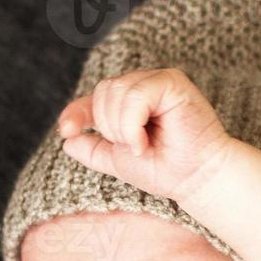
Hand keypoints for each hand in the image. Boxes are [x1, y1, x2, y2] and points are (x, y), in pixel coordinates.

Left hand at [56, 68, 233, 204]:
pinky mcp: (172, 81)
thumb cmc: (165, 170)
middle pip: (102, 92)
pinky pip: (135, 94)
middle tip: (134, 149)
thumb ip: (92, 150)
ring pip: (115, 91)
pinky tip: (144, 140)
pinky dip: (132, 123)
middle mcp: (142, 87)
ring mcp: (157, 81)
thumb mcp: (118, 161)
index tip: (66, 131)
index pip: (93, 99)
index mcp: (129, 103)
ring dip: (122, 128)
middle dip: (109, 128)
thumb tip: (66, 140)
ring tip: (141, 146)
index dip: (76, 112)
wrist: (194, 179)